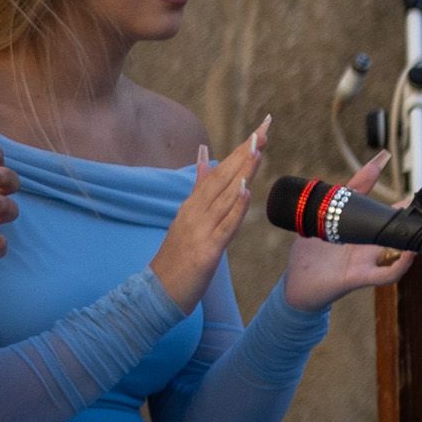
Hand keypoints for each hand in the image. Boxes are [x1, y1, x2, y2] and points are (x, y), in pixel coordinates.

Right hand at [145, 122, 265, 310]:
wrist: (157, 293)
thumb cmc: (177, 257)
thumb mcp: (188, 218)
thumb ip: (199, 188)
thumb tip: (206, 156)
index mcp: (193, 205)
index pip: (220, 171)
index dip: (241, 150)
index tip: (260, 129)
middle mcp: (195, 212)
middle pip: (223, 177)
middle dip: (245, 152)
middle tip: (263, 129)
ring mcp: (199, 229)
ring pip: (224, 195)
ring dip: (242, 171)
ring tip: (257, 148)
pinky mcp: (206, 250)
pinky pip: (224, 225)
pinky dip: (235, 207)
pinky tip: (246, 190)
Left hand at [280, 149, 411, 310]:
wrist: (297, 284)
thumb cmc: (313, 252)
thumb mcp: (328, 213)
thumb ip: (351, 190)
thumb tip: (377, 162)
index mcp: (365, 233)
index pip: (392, 217)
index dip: (408, 207)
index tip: (420, 195)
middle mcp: (371, 248)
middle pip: (401, 234)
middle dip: (416, 225)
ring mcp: (368, 263)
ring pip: (400, 255)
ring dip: (414, 245)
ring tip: (421, 232)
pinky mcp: (360, 277)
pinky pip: (386, 274)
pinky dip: (401, 266)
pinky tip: (410, 254)